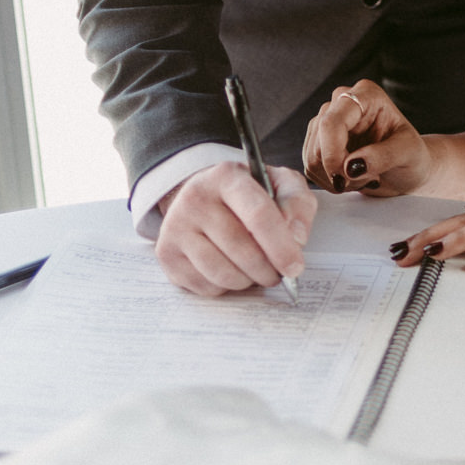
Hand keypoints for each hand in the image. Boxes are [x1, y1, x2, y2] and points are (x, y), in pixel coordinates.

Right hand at [155, 160, 316, 295]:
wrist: (205, 198)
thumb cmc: (249, 196)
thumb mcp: (280, 185)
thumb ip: (297, 204)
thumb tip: (296, 237)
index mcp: (226, 176)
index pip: (257, 214)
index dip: (281, 246)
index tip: (295, 267)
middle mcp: (195, 198)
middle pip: (241, 249)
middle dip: (268, 270)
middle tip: (278, 273)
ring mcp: (176, 227)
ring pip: (223, 273)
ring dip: (248, 281)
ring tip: (256, 271)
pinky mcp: (167, 254)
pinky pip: (206, 286)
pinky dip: (226, 287)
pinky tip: (230, 270)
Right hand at [302, 80, 431, 197]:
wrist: (407, 169)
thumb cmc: (412, 156)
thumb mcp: (408, 153)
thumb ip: (383, 156)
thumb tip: (351, 166)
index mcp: (366, 95)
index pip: (332, 121)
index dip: (332, 153)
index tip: (344, 177)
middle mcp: (343, 102)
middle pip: (318, 141)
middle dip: (339, 170)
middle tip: (368, 178)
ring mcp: (327, 120)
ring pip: (312, 156)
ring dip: (336, 178)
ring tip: (364, 177)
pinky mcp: (318, 141)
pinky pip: (311, 167)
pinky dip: (330, 180)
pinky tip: (352, 178)